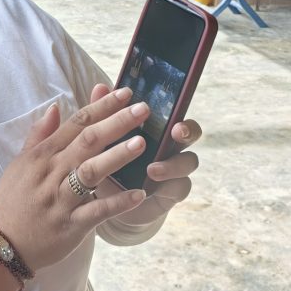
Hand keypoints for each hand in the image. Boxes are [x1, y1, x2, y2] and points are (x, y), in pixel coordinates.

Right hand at [0, 86, 148, 271]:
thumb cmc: (11, 200)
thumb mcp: (20, 163)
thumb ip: (40, 135)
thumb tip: (55, 107)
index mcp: (43, 155)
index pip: (77, 123)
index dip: (102, 107)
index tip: (125, 93)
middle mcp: (52, 172)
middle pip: (88, 141)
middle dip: (117, 123)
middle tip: (143, 109)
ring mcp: (61, 199)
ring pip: (91, 172)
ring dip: (117, 156)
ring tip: (141, 143)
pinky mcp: (70, 226)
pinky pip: (96, 212)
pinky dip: (117, 203)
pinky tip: (139, 195)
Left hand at [88, 84, 201, 225]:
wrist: (106, 202)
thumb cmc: (108, 164)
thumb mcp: (102, 142)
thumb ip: (103, 115)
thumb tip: (100, 88)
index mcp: (156, 128)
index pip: (173, 111)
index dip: (174, 107)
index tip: (166, 113)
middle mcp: (170, 145)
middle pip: (191, 132)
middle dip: (187, 130)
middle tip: (176, 131)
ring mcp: (175, 168)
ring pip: (189, 161)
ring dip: (173, 164)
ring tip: (152, 170)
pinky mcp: (172, 192)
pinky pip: (181, 187)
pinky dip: (167, 187)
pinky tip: (148, 190)